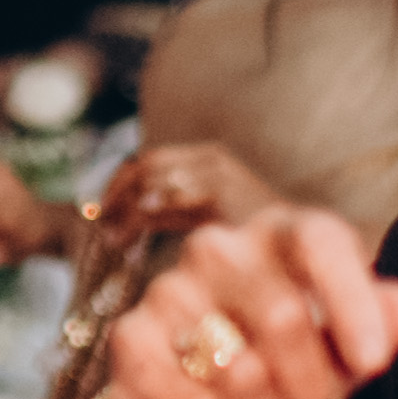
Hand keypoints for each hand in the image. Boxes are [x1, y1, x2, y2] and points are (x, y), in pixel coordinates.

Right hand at [81, 207, 397, 398]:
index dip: (351, 299)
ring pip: (237, 373)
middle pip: (283, 317)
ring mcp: (167, 290)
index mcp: (281, 235)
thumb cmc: (289, 369)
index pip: (320, 239)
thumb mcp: (344, 354)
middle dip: (308, 389)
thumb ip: (380, 327)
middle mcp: (217, 249)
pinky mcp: (129, 339)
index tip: (375, 362)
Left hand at [87, 139, 268, 241]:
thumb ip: (172, 209)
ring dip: (125, 209)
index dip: (119, 182)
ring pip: (153, 182)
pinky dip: (144, 215)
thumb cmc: (251, 234)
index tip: (100, 209)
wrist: (299, 243)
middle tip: (98, 224)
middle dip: (116, 195)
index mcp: (206, 156)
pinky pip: (171, 200)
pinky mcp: (221, 193)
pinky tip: (129, 231)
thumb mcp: (205, 214)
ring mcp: (216, 172)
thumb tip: (130, 215)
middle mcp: (210, 157)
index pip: (149, 160)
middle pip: (145, 167)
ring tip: (110, 236)